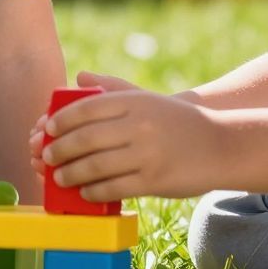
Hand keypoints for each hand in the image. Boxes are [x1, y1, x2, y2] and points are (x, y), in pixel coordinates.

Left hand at [39, 80, 223, 201]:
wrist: (221, 144)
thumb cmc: (176, 122)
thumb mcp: (147, 99)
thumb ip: (112, 88)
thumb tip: (79, 76)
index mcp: (134, 102)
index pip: (86, 108)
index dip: (61, 119)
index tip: (47, 129)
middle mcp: (139, 125)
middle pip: (86, 138)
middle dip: (59, 150)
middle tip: (46, 157)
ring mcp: (146, 154)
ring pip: (95, 166)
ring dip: (71, 174)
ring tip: (60, 178)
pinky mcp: (153, 180)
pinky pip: (113, 187)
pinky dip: (93, 191)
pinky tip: (84, 192)